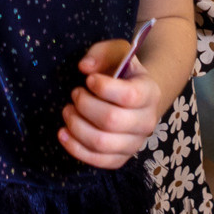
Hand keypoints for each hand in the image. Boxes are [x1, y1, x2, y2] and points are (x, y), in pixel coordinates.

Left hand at [60, 38, 163, 168]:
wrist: (135, 97)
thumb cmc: (122, 73)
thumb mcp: (116, 52)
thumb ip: (101, 53)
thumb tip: (85, 67)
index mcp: (150, 92)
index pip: (130, 96)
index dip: (104, 87)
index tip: (88, 80)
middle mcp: (147, 121)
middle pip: (111, 120)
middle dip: (85, 106)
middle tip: (75, 94)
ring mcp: (135, 143)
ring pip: (101, 143)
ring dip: (76, 126)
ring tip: (68, 111)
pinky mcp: (121, 158)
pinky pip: (98, 161)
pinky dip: (75, 148)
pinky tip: (63, 133)